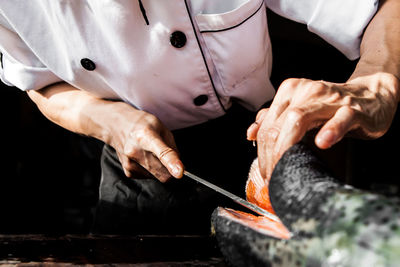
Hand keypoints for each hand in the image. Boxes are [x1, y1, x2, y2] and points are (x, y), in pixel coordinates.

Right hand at [109, 105, 183, 181]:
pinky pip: (150, 177)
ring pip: (158, 177)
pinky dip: (152, 170)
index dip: (172, 163)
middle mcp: (135, 151)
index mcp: (146, 136)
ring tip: (152, 153)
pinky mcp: (128, 172)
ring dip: (161, 169)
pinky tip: (145, 157)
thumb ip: (171, 146)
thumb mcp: (160, 127)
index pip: (162, 153)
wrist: (116, 126)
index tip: (180, 173)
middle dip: (172, 170)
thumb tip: (179, 166)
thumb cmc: (140, 124)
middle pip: (163, 172)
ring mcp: (130, 163)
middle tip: (169, 157)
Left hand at [247, 73, 398, 179]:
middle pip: (277, 125)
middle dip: (271, 155)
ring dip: (287, 147)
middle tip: (274, 177)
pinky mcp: (353, 108)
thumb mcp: (300, 110)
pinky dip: (330, 130)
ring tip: (285, 168)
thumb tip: (251, 133)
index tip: (265, 171)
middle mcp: (306, 91)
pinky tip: (322, 142)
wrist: (371, 94)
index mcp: (290, 91)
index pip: (267, 125)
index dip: (262, 152)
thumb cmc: (332, 106)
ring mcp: (329, 99)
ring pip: (299, 119)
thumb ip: (275, 120)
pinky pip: (340, 118)